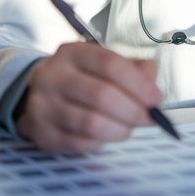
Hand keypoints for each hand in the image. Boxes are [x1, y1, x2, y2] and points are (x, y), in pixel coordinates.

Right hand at [15, 42, 161, 151]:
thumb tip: (153, 87)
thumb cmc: (81, 79)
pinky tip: (105, 136)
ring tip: (127, 129)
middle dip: (133, 111)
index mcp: (73, 53)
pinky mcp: (42, 132)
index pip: (109, 64)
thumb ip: (134, 70)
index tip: (155, 99)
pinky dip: (101, 142)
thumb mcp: (104, 64)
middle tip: (147, 119)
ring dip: (119, 130)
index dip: (138, 84)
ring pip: (91, 123)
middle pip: (101, 95)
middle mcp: (53, 76)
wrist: (39, 95)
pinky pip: (80, 143)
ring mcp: (43, 105)